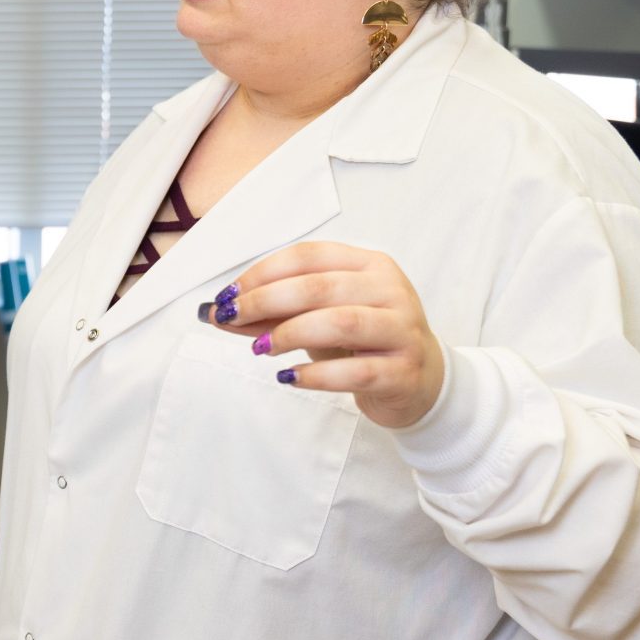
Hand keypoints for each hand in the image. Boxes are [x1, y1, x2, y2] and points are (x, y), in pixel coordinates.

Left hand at [205, 241, 445, 429]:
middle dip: (265, 301)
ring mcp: (402, 330)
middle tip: (231, 319)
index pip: (308, 256)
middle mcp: (391, 290)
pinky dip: (315, 374)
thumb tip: (217, 312)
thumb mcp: (318, 319)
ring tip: (260, 348)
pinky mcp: (404, 371)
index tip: (227, 295)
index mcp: (370, 265)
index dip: (261, 273)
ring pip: (340, 322)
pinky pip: (355, 370)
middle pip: (319, 286)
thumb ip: (273, 313)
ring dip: (289, 333)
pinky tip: (290, 377)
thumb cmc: (363, 342)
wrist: (422, 383)